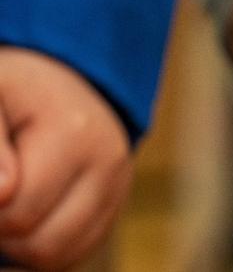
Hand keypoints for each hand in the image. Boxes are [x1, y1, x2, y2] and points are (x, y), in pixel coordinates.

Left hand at [0, 48, 131, 269]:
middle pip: (40, 243)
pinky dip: (42, 249)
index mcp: (75, 133)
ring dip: (20, 246)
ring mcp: (118, 191)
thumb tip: (2, 192)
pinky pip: (72, 255)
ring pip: (57, 257)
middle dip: (2, 231)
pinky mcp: (115, 210)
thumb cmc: (12, 92)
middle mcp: (109, 165)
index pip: (16, 209)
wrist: (59, 81)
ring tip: (7, 207)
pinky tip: (27, 217)